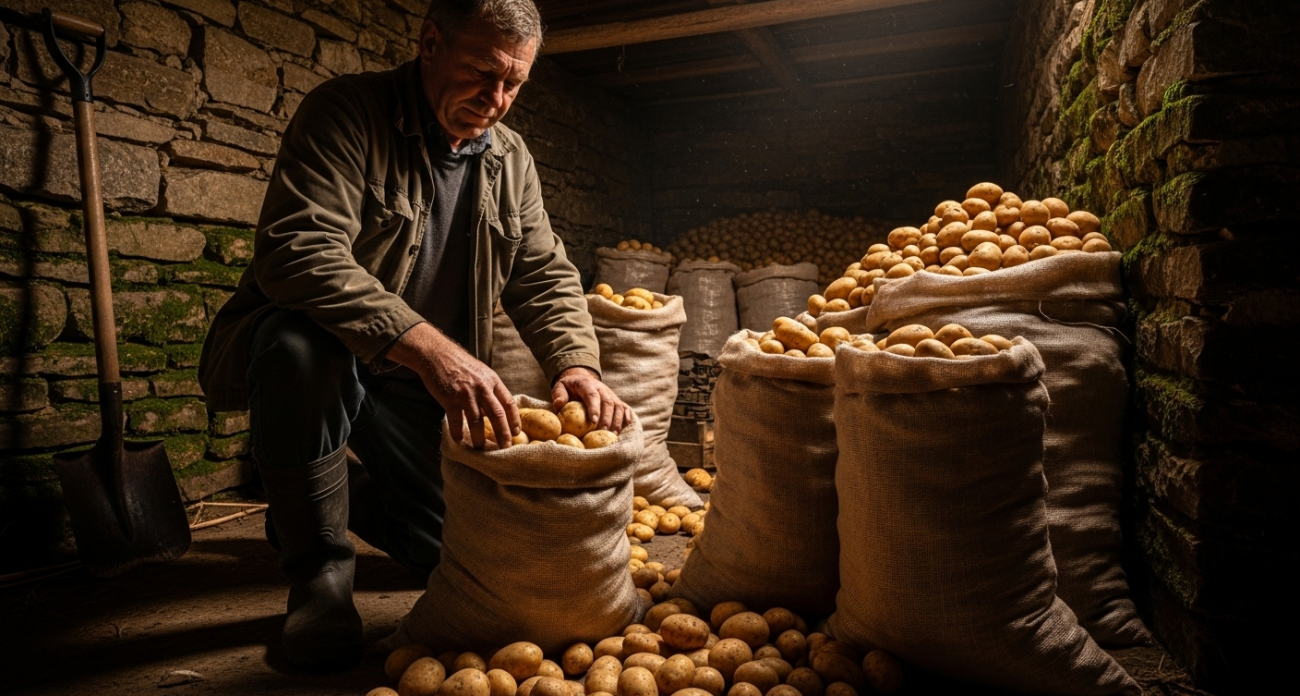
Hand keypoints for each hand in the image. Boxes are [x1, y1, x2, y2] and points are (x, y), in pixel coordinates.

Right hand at [386, 322, 519, 448]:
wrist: (437, 354)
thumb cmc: (461, 364)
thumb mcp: (481, 372)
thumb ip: (490, 389)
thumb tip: (498, 410)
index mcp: (493, 381)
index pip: (509, 403)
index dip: (514, 419)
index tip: (516, 432)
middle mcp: (482, 388)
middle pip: (497, 415)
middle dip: (503, 434)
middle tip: (505, 447)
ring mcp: (466, 394)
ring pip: (477, 421)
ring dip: (480, 438)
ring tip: (481, 448)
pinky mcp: (450, 399)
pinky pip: (456, 421)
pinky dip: (458, 433)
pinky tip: (460, 440)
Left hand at [551, 367, 632, 431]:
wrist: (582, 379)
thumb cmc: (569, 387)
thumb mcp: (560, 387)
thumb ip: (558, 395)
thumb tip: (558, 405)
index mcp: (587, 384)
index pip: (592, 395)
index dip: (594, 408)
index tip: (593, 421)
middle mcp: (602, 389)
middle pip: (608, 402)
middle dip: (606, 418)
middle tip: (602, 432)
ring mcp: (611, 395)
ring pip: (618, 407)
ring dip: (617, 421)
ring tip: (613, 435)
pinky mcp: (617, 401)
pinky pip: (625, 409)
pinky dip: (627, 419)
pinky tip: (624, 430)